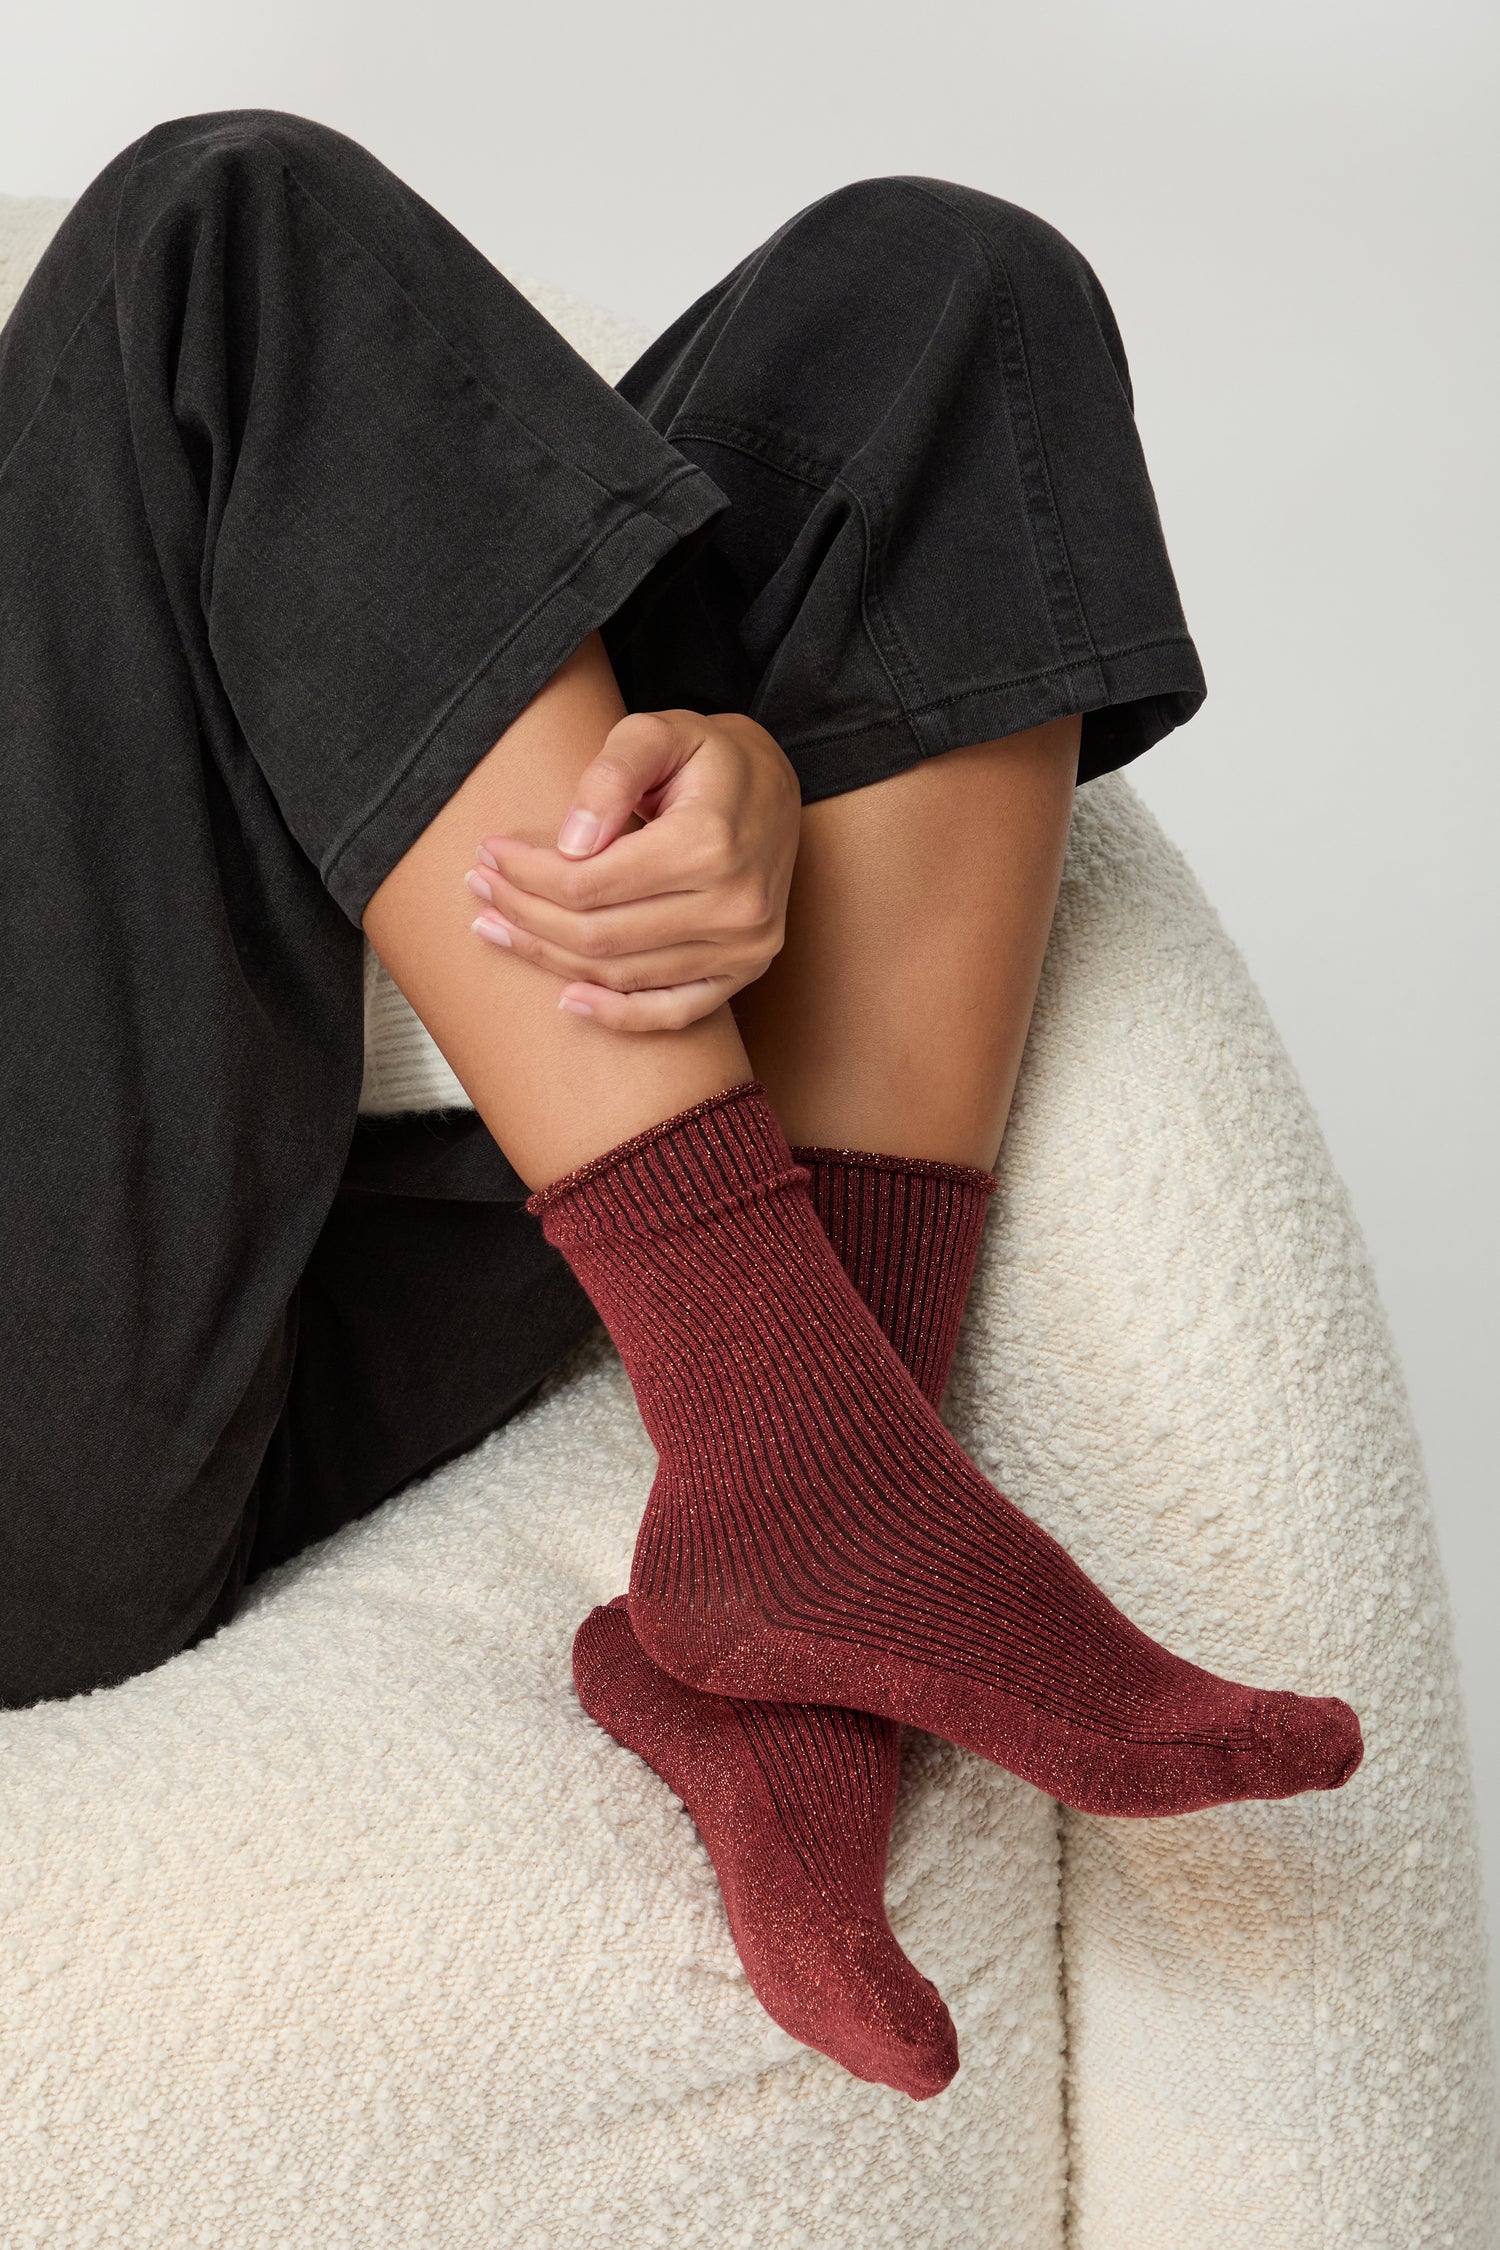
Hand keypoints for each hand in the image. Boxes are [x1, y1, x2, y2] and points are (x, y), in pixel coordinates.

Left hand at [464, 709, 800, 1029]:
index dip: (527, 874)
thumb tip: (570, 843)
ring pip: (621, 974)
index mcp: (708, 843)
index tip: (489, 853)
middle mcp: (734, 905)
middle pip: (597, 935)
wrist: (774, 786)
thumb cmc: (706, 755)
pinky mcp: (744, 971)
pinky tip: (568, 1000)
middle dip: (525, 914)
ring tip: (498, 926)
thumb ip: (610, 775)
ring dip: (549, 958)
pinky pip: (674, 1012)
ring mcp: (744, 946)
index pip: (589, 882)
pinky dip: (618, 1015)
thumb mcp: (657, 732)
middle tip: (481, 888)